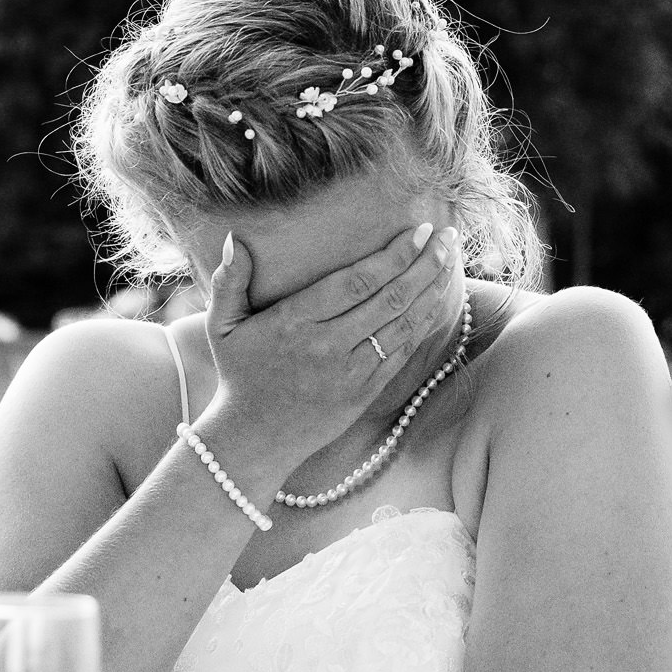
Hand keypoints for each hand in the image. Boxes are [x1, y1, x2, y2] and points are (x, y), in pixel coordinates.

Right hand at [202, 221, 460, 458]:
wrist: (253, 440)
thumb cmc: (240, 375)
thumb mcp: (221, 328)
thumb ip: (229, 281)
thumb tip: (233, 238)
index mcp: (295, 322)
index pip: (356, 282)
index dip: (393, 256)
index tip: (417, 230)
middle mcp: (327, 346)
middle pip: (389, 298)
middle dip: (424, 264)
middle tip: (446, 237)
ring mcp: (351, 372)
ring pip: (404, 324)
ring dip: (432, 289)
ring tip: (450, 258)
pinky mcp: (366, 392)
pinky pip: (403, 352)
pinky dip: (425, 322)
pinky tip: (437, 299)